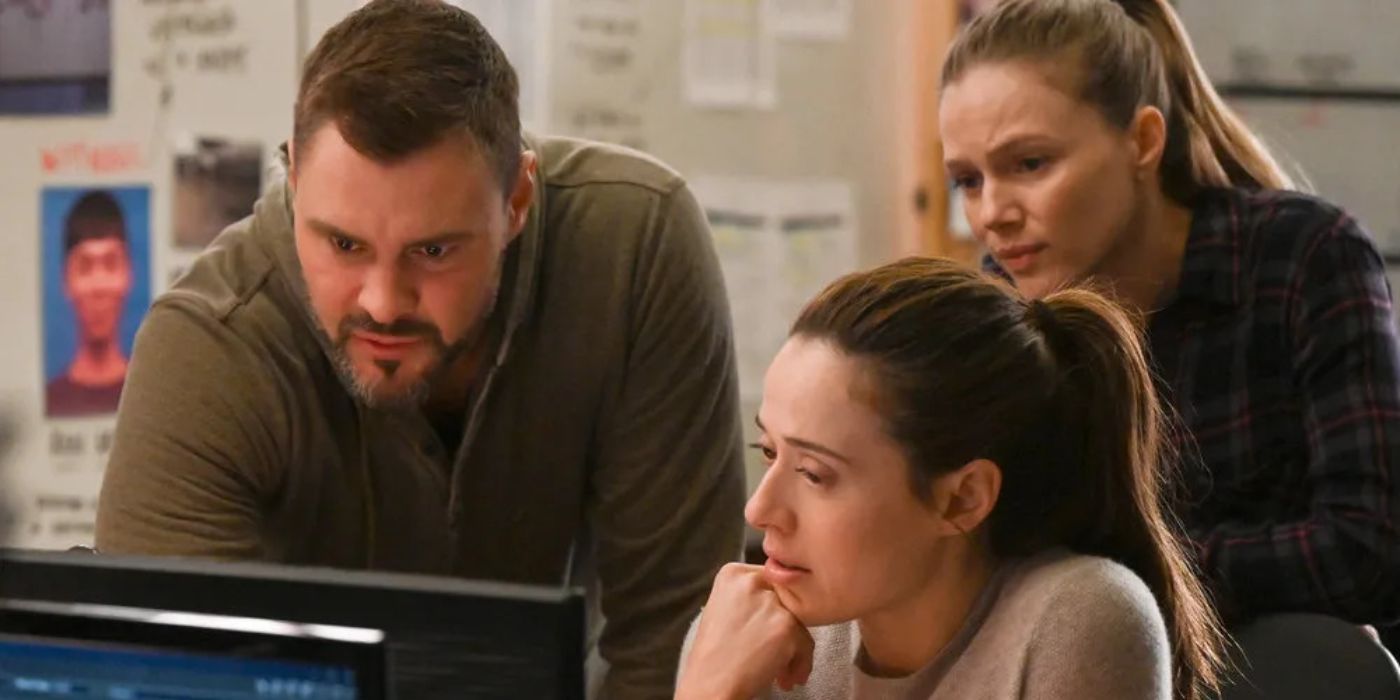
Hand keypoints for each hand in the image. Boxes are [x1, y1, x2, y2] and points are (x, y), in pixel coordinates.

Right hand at [676, 563, 813, 698]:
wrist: (709, 684)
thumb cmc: (713, 656)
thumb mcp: (723, 610)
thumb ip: (750, 598)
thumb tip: (783, 603)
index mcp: (733, 574)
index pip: (770, 583)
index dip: (773, 611)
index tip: (766, 633)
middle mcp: (752, 581)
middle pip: (787, 601)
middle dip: (785, 630)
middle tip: (773, 656)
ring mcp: (771, 603)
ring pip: (800, 623)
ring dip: (793, 651)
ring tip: (778, 673)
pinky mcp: (786, 626)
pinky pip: (807, 644)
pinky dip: (800, 665)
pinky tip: (784, 679)